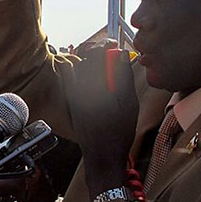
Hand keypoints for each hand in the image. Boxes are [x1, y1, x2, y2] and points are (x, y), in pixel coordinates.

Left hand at [69, 47, 137, 199]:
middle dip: (98, 52)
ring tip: (104, 69)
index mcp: (96, 86)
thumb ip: (124, 77)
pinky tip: (93, 80)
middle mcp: (81, 88)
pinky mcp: (71, 102)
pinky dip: (80, 74)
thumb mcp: (129, 104)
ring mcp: (74, 95)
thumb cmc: (119, 133)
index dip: (106, 46)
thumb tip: (122, 55)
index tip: (114, 45)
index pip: (96, 54)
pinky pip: (72, 81)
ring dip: (90, 63)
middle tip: (111, 54)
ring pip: (79, 68)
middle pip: (85, 58)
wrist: (102, 156)